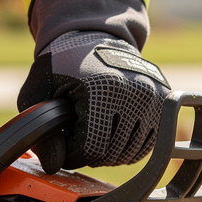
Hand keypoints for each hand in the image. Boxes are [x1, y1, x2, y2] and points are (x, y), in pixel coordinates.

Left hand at [18, 31, 169, 172]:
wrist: (94, 35)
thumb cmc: (62, 65)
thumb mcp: (38, 91)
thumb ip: (40, 130)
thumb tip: (52, 166)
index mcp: (102, 88)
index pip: (90, 148)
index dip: (73, 155)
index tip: (65, 145)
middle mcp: (134, 92)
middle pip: (111, 153)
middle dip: (90, 154)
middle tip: (78, 139)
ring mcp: (153, 98)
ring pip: (130, 153)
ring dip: (109, 154)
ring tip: (94, 136)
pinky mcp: (163, 102)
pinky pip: (146, 145)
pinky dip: (127, 148)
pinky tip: (112, 135)